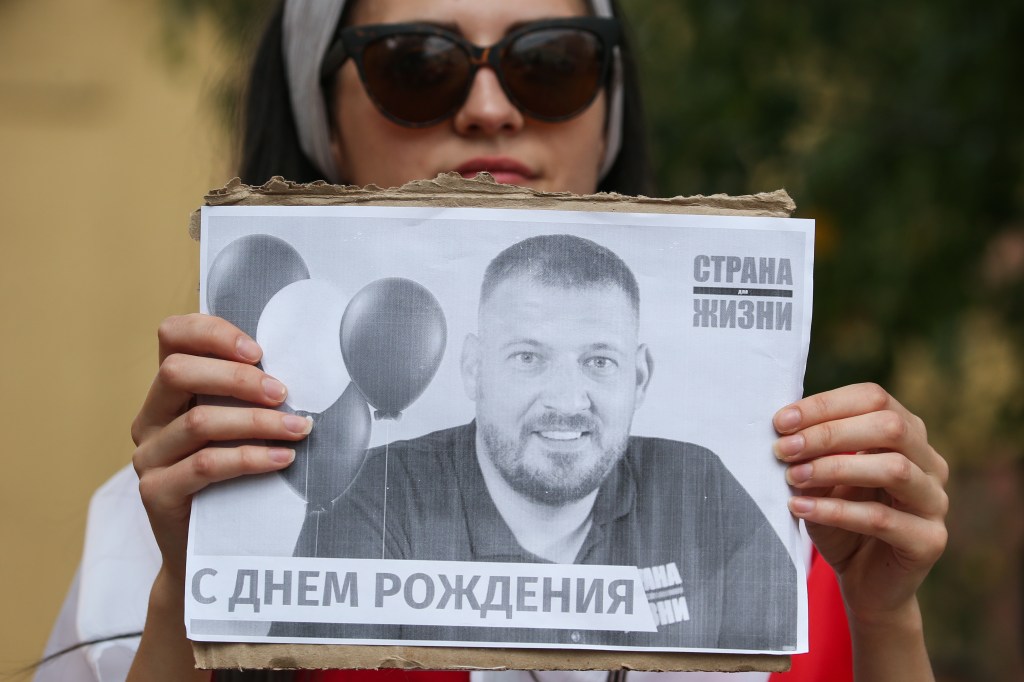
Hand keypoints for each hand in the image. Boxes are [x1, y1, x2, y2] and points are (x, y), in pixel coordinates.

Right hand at [131, 314, 311, 578]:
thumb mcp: (239, 428)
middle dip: (237, 377)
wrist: (206, 552)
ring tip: (299, 428)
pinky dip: (250, 457)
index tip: (258, 350)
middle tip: (283, 393)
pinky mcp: (157, 492)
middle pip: (178, 372)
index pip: (172, 336)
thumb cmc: (234, 479)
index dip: (212, 332)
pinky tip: (283, 459)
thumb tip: (307, 367)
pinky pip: (206, 466)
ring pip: (199, 422)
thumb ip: (251, 396)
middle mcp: (150, 420)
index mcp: (168, 393)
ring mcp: (148, 457)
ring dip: (257, 421)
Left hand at [773, 383, 948, 624]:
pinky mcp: (929, 540)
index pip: (874, 398)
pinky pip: (882, 519)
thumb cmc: (839, 519)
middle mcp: (930, 462)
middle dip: (829, 434)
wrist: (863, 583)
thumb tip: (785, 429)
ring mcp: (935, 501)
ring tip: (792, 477)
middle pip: (890, 427)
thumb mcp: (821, 479)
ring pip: (894, 469)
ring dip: (835, 468)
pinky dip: (837, 510)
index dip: (826, 405)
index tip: (781, 421)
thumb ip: (812, 452)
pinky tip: (801, 508)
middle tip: (783, 448)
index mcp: (908, 434)